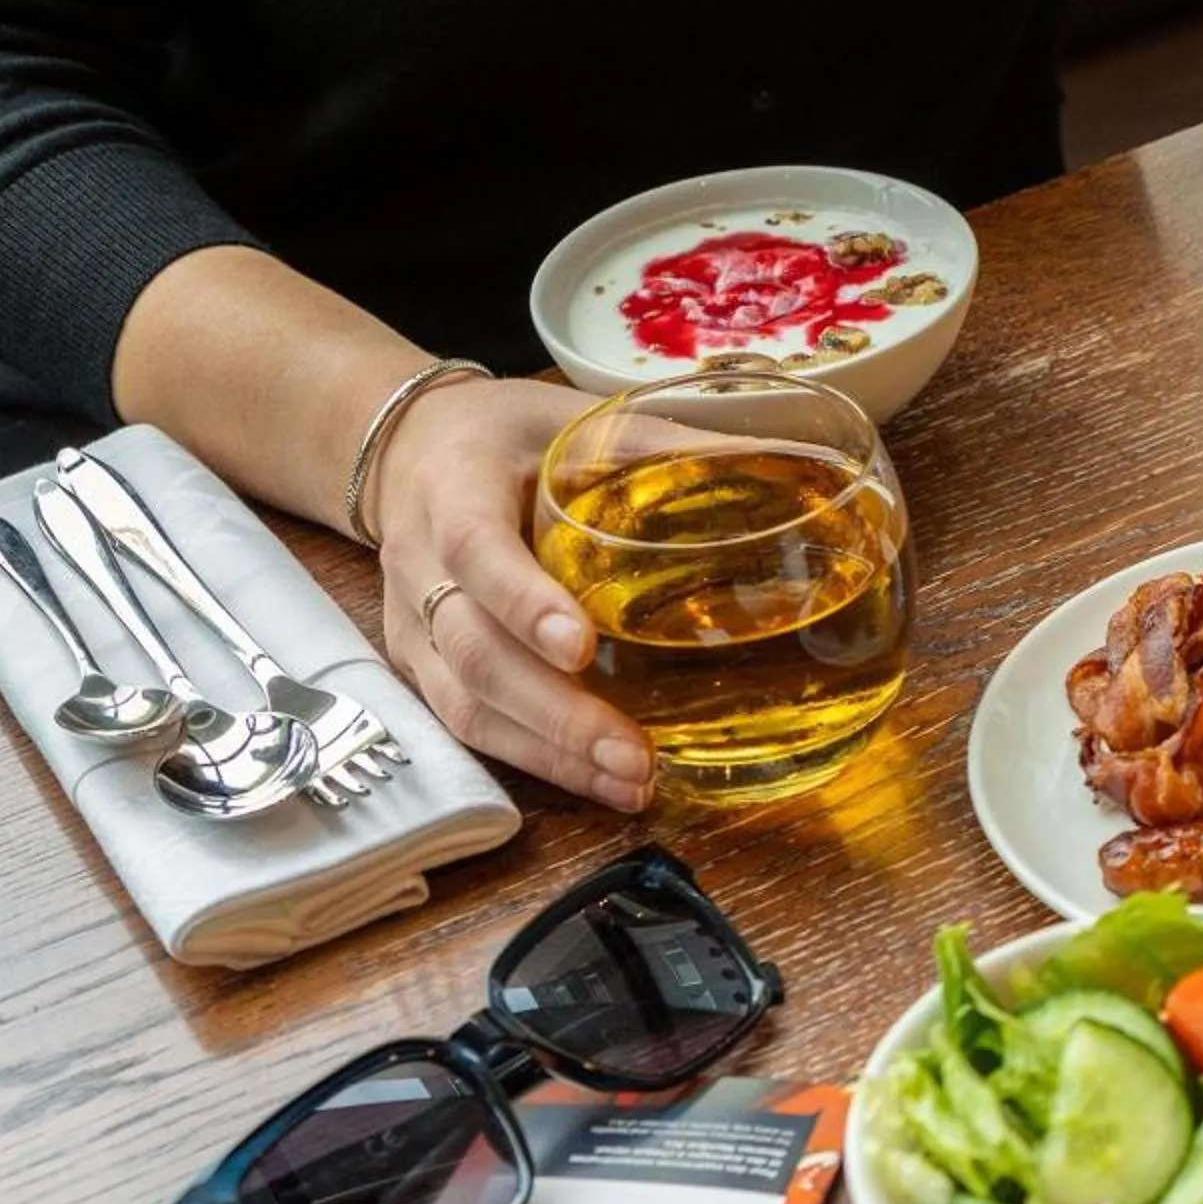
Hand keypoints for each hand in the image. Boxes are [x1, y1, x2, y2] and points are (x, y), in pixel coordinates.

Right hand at [372, 378, 652, 810]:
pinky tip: (598, 783)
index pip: (478, 553)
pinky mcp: (422, 668)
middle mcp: (421, 569)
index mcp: (454, 493)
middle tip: (633, 754)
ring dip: (551, 754)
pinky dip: (534, 760)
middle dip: (556, 714)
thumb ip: (668, 445)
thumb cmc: (506, 437)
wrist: (406, 454)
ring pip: (468, 705)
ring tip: (630, 784)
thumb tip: (796, 465)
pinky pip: (468, 725)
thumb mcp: (574, 419)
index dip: (524, 603)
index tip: (581, 648)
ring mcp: (414, 628)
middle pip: (476, 654)